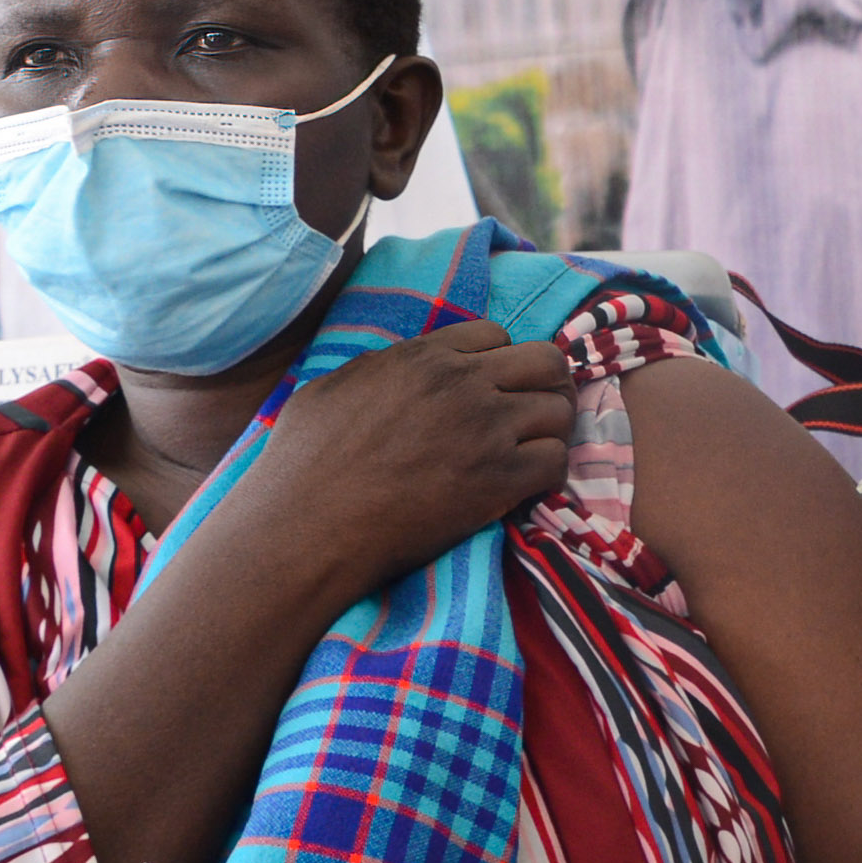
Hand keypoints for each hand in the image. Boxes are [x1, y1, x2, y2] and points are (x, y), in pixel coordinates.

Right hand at [235, 318, 577, 608]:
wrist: (306, 528)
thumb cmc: (301, 464)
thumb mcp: (332, 388)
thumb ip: (378, 369)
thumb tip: (394, 368)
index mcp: (422, 356)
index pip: (496, 334)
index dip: (499, 361)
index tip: (492, 389)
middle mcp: (462, 383)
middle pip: (545, 361)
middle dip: (545, 385)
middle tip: (534, 413)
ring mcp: (485, 430)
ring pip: (560, 410)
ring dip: (551, 430)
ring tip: (532, 451)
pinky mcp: (498, 481)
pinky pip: (556, 461)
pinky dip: (548, 472)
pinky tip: (526, 485)